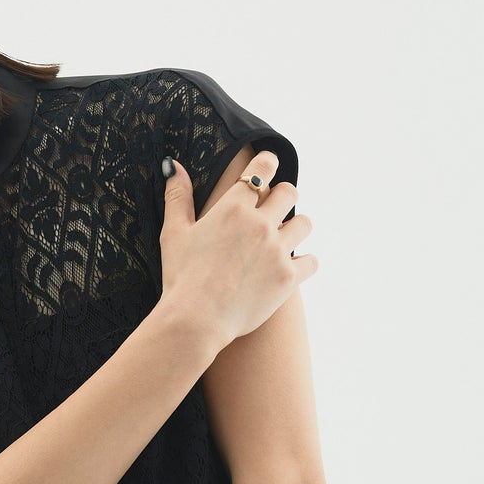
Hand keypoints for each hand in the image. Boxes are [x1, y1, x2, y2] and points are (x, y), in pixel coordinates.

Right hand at [158, 154, 317, 361]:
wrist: (196, 321)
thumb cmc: (181, 278)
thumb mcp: (173, 234)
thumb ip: (178, 197)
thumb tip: (172, 166)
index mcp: (233, 207)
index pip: (261, 169)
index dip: (267, 162)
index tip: (269, 163)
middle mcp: (260, 224)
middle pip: (289, 193)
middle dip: (284, 195)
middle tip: (277, 205)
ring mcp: (277, 251)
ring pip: (304, 224)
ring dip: (297, 226)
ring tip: (287, 236)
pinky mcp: (288, 278)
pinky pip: (312, 261)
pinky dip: (306, 263)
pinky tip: (296, 266)